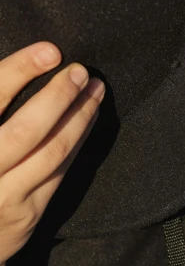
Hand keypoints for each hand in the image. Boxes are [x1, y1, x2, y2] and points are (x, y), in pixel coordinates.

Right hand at [0, 42, 103, 265]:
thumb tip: (26, 63)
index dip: (20, 70)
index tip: (50, 51)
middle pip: (25, 131)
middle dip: (59, 96)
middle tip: (80, 72)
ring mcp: (3, 198)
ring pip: (52, 152)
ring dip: (80, 116)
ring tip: (94, 89)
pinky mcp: (27, 214)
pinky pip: (61, 170)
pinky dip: (79, 138)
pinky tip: (88, 116)